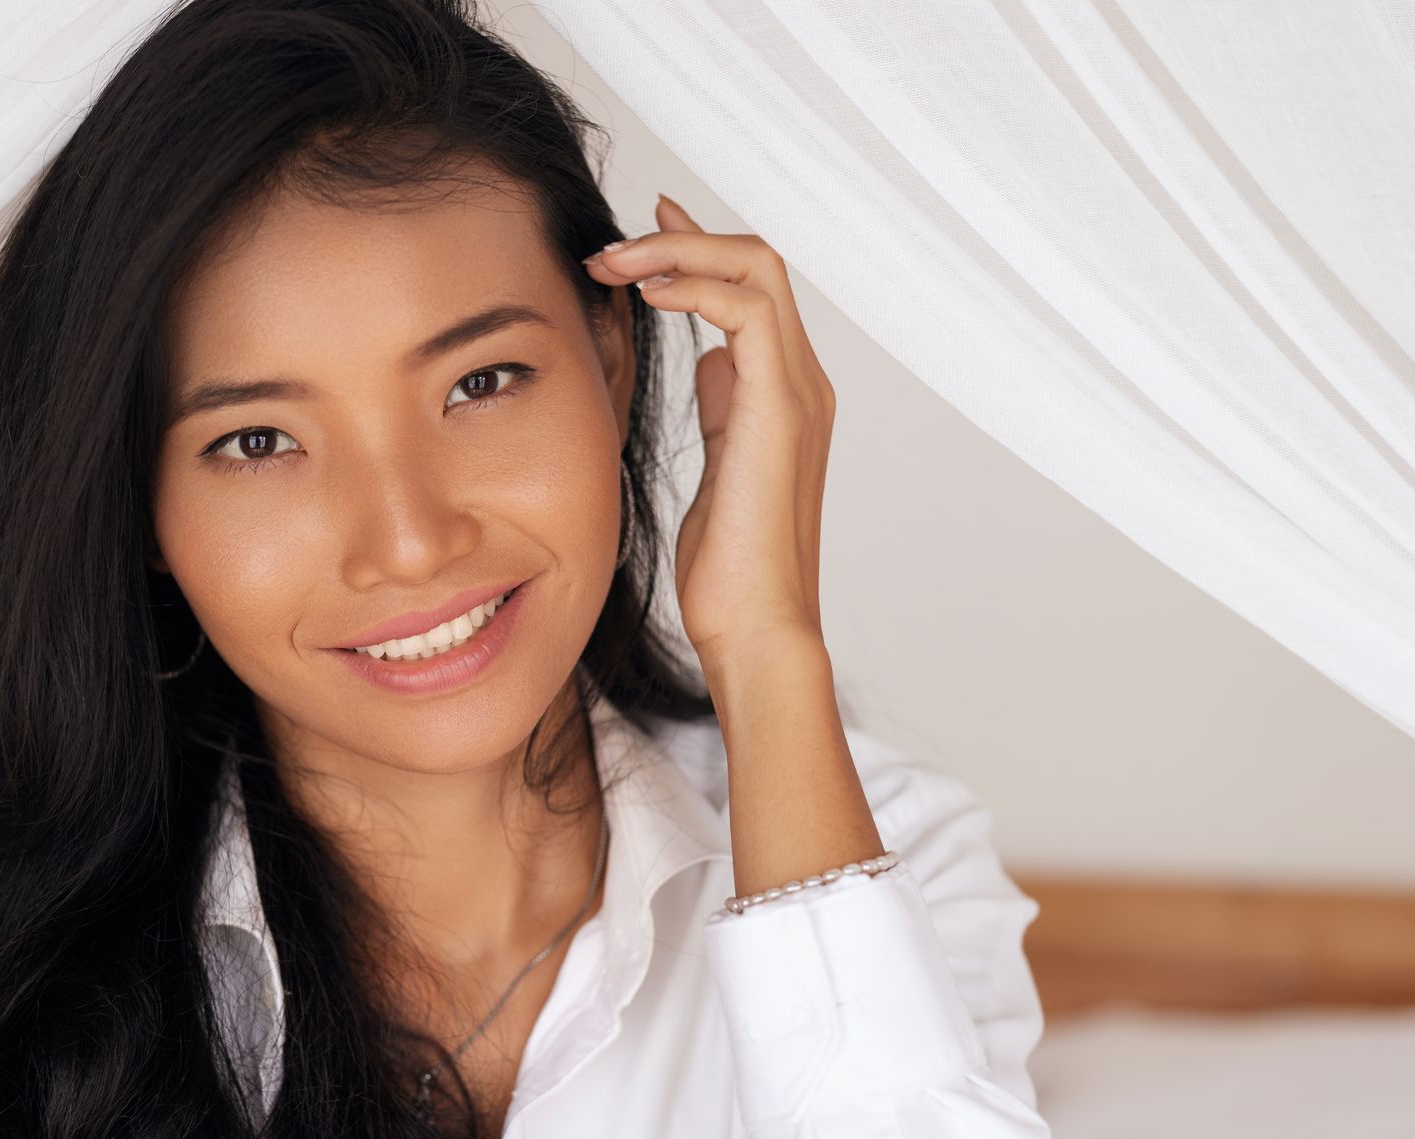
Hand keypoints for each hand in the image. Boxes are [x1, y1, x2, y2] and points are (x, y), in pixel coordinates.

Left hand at [582, 194, 836, 664]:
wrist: (758, 628)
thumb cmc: (730, 572)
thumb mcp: (719, 472)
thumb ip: (724, 413)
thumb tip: (712, 365)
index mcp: (786, 396)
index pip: (751, 290)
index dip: (697, 250)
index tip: (641, 233)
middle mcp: (803, 383)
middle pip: (758, 262)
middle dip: (682, 238)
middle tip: (610, 245)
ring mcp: (799, 392)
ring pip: (756, 267)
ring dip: (679, 250)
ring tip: (614, 260)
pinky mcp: (780, 408)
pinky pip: (747, 308)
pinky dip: (695, 284)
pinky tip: (645, 291)